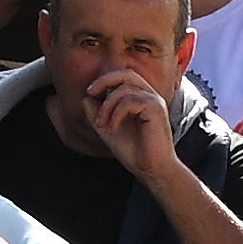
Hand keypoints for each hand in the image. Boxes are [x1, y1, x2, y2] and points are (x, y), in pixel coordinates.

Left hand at [84, 68, 189, 182]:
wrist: (151, 170)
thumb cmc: (135, 152)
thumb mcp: (108, 129)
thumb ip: (97, 114)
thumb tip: (86, 98)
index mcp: (142, 99)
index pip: (123, 77)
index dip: (105, 80)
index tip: (89, 93)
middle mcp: (150, 97)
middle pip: (126, 74)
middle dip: (104, 81)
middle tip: (90, 93)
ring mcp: (155, 102)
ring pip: (124, 89)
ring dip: (107, 105)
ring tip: (102, 124)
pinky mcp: (156, 109)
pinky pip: (129, 101)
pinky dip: (116, 114)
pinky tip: (113, 128)